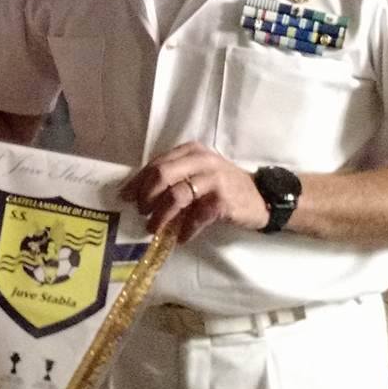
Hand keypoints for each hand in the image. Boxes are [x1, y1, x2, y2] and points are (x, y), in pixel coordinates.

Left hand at [119, 141, 267, 241]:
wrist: (262, 196)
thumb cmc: (223, 186)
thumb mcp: (198, 173)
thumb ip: (173, 177)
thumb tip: (138, 195)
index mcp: (190, 151)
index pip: (155, 164)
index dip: (137, 182)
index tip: (125, 197)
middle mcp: (201, 160)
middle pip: (161, 175)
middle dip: (145, 196)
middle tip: (141, 212)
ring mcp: (213, 179)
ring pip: (175, 196)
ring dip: (160, 216)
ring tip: (153, 229)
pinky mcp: (222, 201)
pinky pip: (195, 217)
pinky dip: (185, 229)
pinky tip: (181, 237)